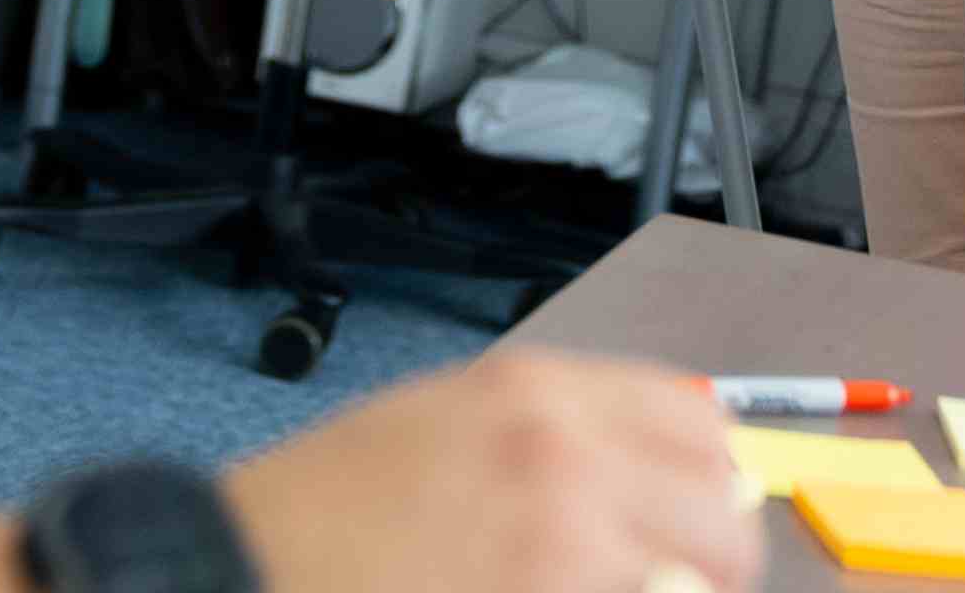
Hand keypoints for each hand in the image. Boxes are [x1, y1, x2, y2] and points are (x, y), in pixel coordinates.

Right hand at [224, 348, 760, 592]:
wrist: (244, 567)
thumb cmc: (325, 510)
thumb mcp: (446, 423)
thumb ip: (555, 437)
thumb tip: (658, 480)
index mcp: (539, 391)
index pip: (698, 422)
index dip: (709, 481)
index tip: (698, 520)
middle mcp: (566, 454)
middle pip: (720, 512)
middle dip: (710, 564)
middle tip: (672, 588)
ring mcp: (565, 543)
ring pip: (694, 583)